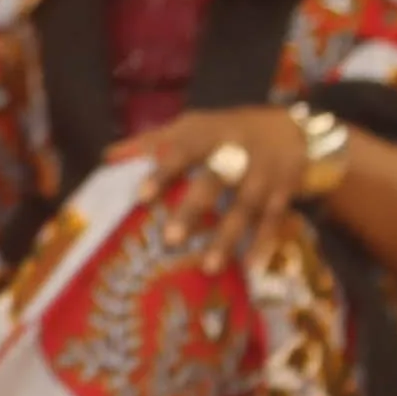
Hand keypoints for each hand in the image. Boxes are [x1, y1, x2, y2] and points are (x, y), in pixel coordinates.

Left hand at [110, 106, 309, 272]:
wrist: (288, 128)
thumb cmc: (224, 131)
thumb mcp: (190, 127)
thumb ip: (151, 143)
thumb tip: (107, 157)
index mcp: (209, 135)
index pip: (182, 151)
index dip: (163, 173)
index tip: (141, 197)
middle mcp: (238, 154)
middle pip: (215, 182)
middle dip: (194, 210)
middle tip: (170, 240)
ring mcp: (264, 176)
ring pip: (245, 208)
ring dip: (228, 238)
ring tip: (208, 266)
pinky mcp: (283, 195)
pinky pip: (272, 223)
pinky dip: (263, 245)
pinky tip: (249, 268)